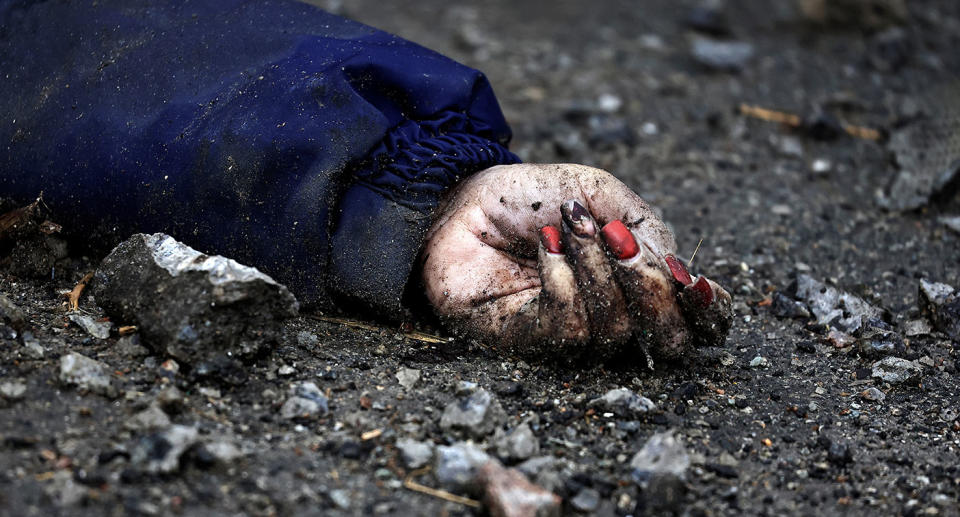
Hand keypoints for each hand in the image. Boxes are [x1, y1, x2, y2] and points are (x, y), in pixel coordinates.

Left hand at [420, 163, 731, 359]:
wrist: (460, 200)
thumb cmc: (529, 199)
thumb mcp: (597, 192)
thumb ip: (644, 225)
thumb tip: (677, 270)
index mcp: (638, 286)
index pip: (694, 323)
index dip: (709, 312)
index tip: (696, 282)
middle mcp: (612, 318)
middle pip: (666, 342)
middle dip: (654, 291)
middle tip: (623, 244)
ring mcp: (571, 336)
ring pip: (615, 331)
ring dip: (598, 270)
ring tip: (570, 226)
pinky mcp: (528, 342)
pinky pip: (567, 327)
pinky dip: (562, 280)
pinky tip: (544, 248)